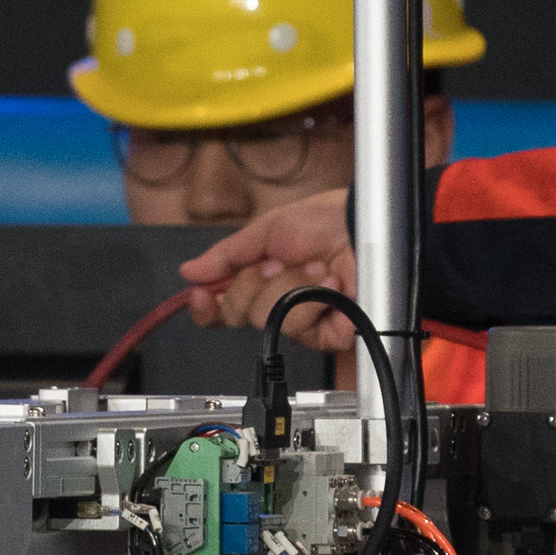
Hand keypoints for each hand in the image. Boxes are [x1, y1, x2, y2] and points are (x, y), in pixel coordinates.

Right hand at [178, 193, 358, 350]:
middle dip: (253, 283)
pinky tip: (330, 284)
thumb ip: (226, 255)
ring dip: (290, 286)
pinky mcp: (327, 334)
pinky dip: (315, 300)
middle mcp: (276, 302)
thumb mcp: (267, 229)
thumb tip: (190, 271)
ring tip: (315, 269)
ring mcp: (301, 320)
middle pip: (237, 315)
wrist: (364, 228)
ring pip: (267, 319)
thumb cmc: (328, 220)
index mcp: (258, 279)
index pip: (221, 307)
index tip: (202, 293)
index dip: (207, 305)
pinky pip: (301, 328)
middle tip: (277, 262)